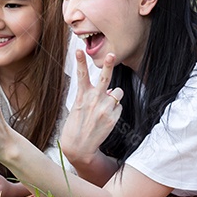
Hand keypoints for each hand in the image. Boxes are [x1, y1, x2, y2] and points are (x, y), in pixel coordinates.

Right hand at [61, 51, 123, 166]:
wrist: (79, 147)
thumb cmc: (77, 126)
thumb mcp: (79, 108)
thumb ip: (94, 96)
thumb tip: (112, 92)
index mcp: (82, 96)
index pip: (81, 75)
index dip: (80, 61)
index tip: (79, 49)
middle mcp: (94, 100)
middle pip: (104, 78)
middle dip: (108, 66)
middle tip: (111, 54)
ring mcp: (104, 109)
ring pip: (118, 93)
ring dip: (114, 97)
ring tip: (104, 107)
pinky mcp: (112, 118)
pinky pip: (119, 107)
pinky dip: (115, 111)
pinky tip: (106, 119)